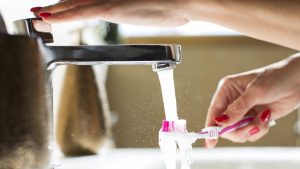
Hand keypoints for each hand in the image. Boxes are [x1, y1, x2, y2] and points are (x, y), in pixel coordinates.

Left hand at [30, 0, 188, 26]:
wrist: (183, 2)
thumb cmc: (169, 6)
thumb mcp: (146, 9)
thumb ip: (132, 9)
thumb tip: (129, 11)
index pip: (85, 3)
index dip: (68, 7)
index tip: (55, 12)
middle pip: (75, 2)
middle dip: (56, 8)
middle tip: (40, 12)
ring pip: (74, 5)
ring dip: (54, 11)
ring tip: (38, 17)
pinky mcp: (111, 6)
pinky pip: (82, 12)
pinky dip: (64, 15)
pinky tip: (49, 17)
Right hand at [205, 53, 299, 147]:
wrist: (298, 81)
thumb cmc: (276, 78)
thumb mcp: (256, 92)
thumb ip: (238, 108)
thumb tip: (221, 121)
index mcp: (227, 90)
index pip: (214, 111)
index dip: (211, 127)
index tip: (210, 141)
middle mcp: (232, 101)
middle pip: (224, 126)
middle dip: (237, 129)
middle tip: (250, 126)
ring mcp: (243, 111)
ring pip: (237, 131)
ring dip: (251, 129)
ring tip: (262, 120)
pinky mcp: (253, 118)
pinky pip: (250, 132)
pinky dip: (259, 129)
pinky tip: (266, 118)